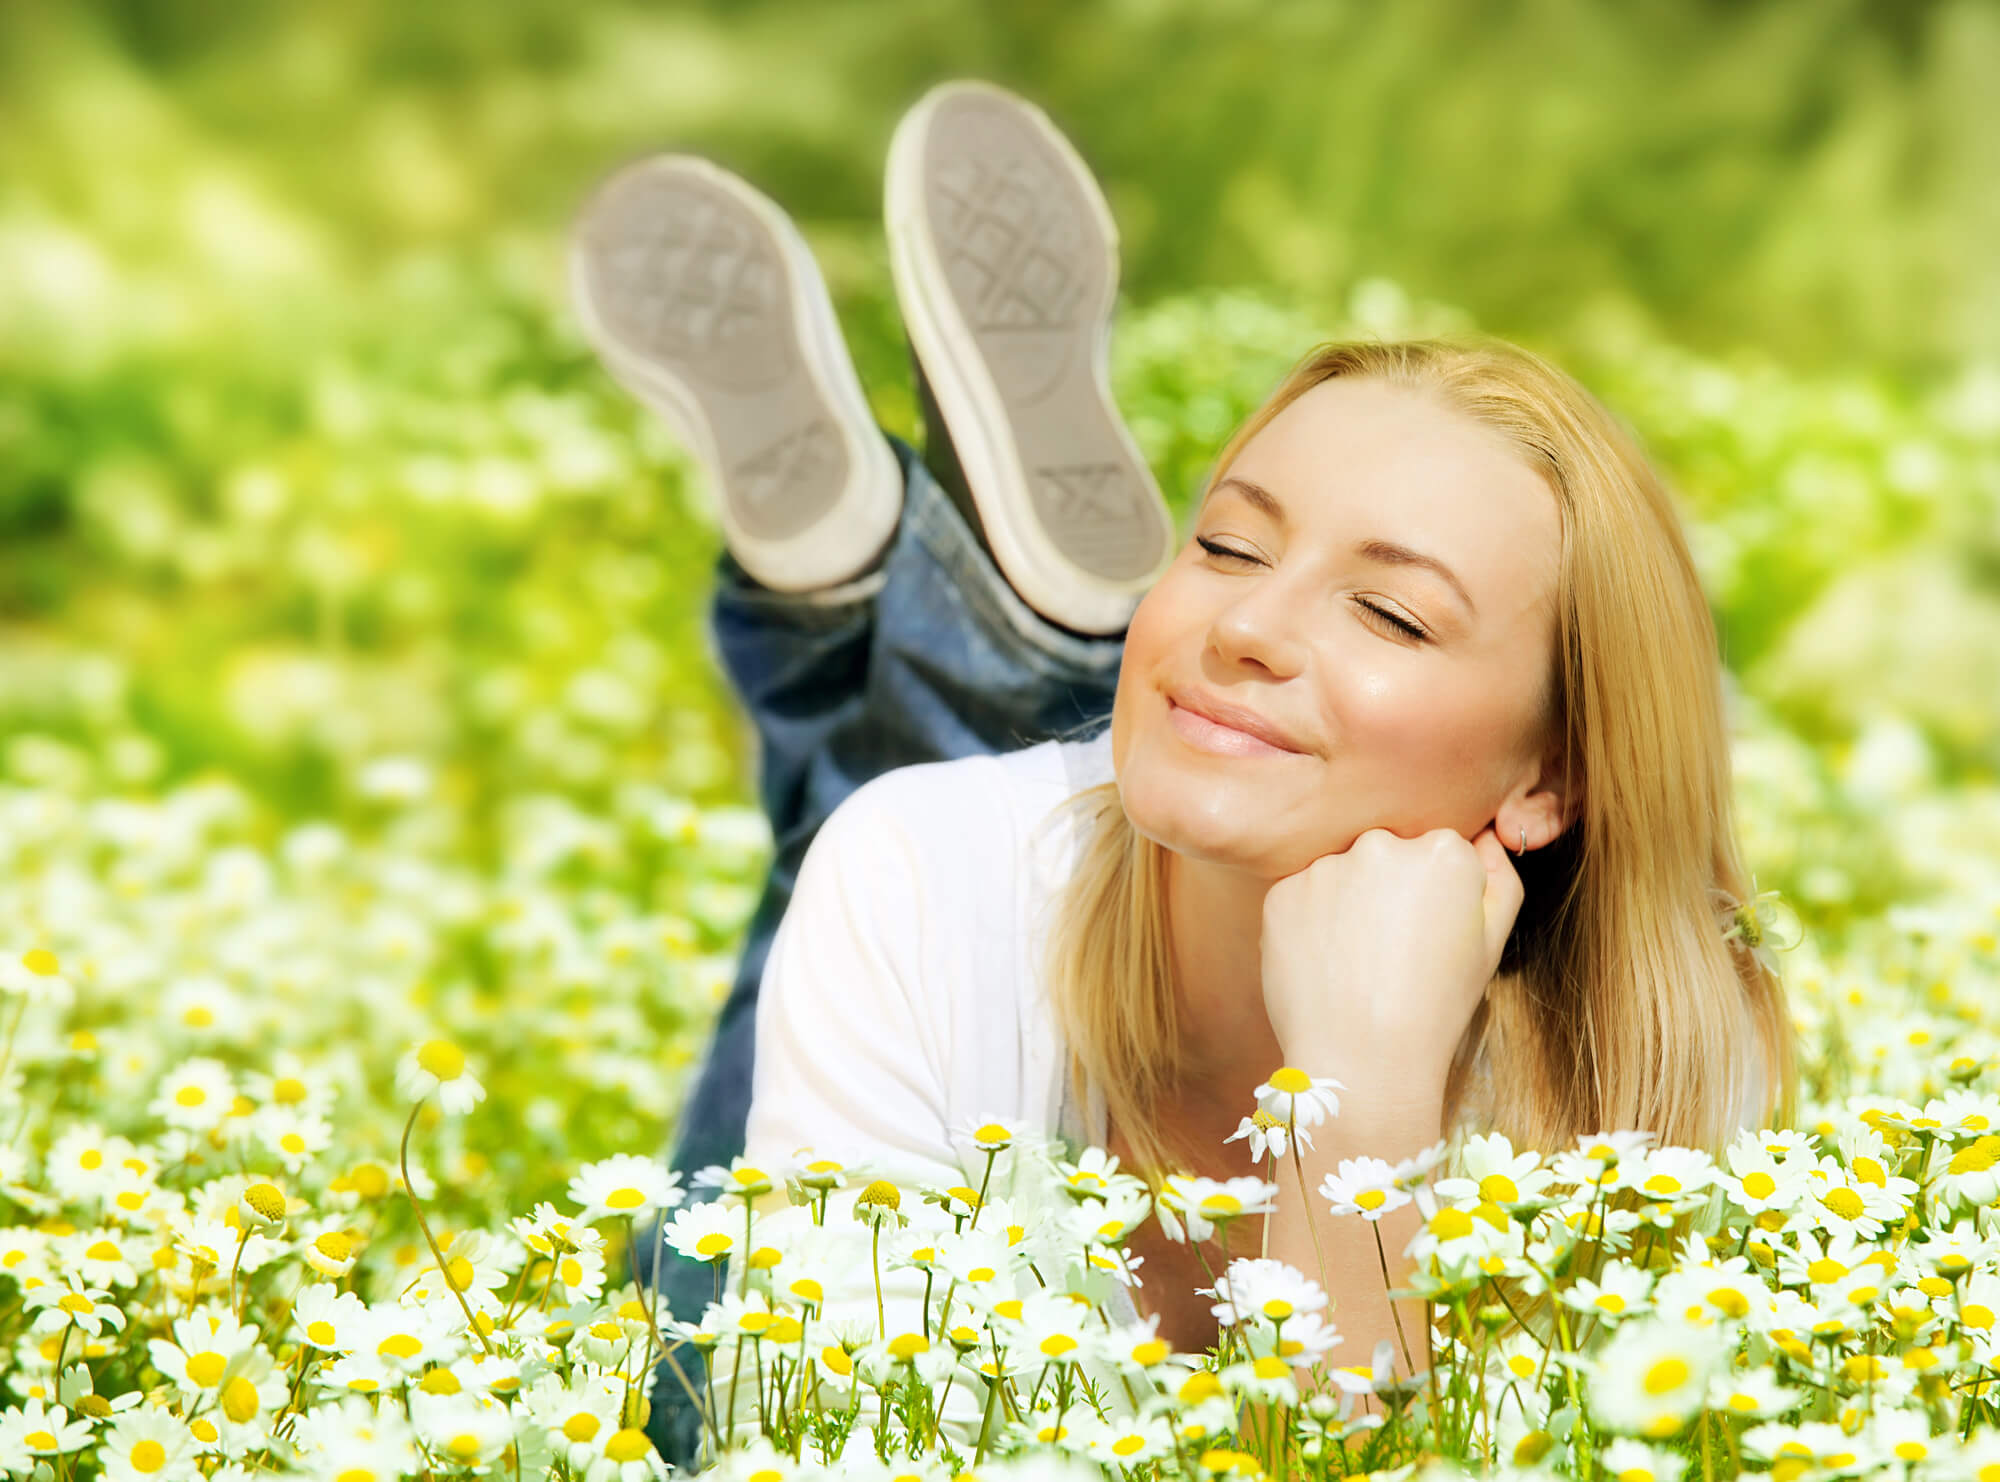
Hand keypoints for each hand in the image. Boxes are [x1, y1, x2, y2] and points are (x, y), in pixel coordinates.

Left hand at [1259, 824, 1525, 1096]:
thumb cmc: (1436, 1006)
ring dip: (1346, 902)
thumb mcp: (1491, 943)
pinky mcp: (1281, 892)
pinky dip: (1310, 921)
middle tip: (1390, 949)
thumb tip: (1485, 835)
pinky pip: (1301, 895)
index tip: (1429, 930)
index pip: (1438, 848)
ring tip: (1357, 961)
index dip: (1434, 893)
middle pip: (1386, 853)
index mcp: (1444, 851)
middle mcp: (1381, 844)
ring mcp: (1326, 866)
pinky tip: (1326, 963)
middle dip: (1388, 888)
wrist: (1363, 1059)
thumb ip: (1498, 877)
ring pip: (1340, 872)